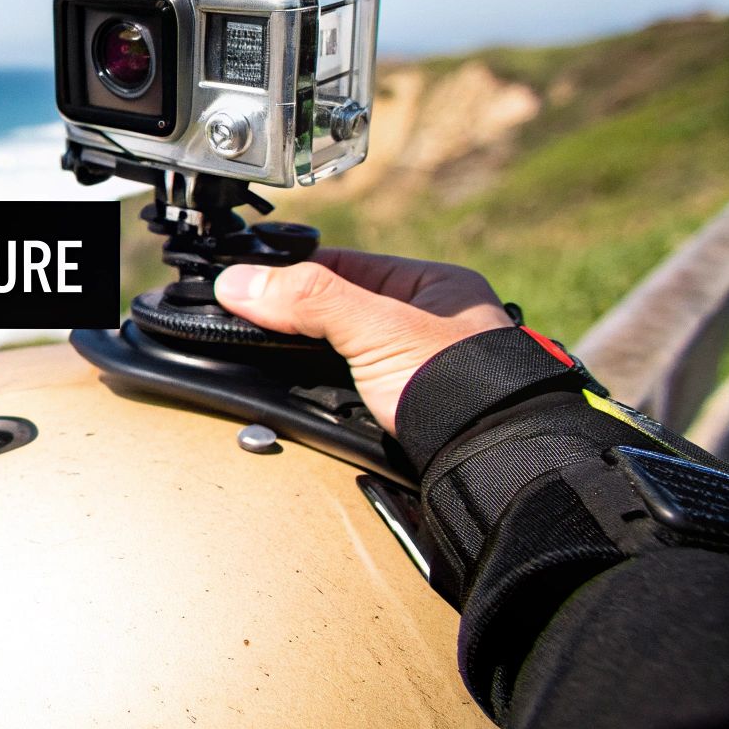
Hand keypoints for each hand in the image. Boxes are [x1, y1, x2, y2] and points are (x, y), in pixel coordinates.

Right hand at [214, 249, 514, 433]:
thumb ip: (310, 300)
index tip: (246, 282)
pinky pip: (337, 390)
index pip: (345, 265)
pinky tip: (288, 387)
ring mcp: (406, 369)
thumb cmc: (462, 385)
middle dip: (293, 318)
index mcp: (434, 288)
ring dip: (298, 359)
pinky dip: (311, 390)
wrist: (490, 463)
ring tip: (259, 353)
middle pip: (335, 309)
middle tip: (244, 319)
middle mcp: (421, 325)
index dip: (294, 272)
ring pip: (332, 352)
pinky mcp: (393, 410)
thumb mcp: (379, 328)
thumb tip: (239, 281)